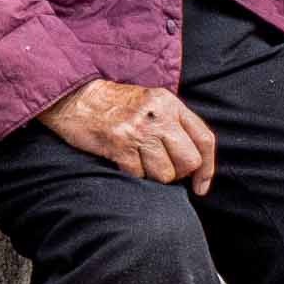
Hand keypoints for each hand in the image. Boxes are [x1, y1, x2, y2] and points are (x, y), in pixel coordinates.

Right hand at [43, 78, 215, 186]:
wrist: (76, 97)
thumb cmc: (116, 105)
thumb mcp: (152, 102)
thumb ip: (175, 124)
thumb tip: (195, 163)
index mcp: (171, 104)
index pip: (204, 140)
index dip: (207, 169)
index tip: (200, 186)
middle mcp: (158, 116)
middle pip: (189, 161)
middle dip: (178, 174)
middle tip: (162, 169)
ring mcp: (139, 130)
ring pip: (165, 174)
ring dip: (153, 176)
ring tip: (139, 161)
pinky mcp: (119, 144)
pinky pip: (138, 175)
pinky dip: (132, 174)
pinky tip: (123, 160)